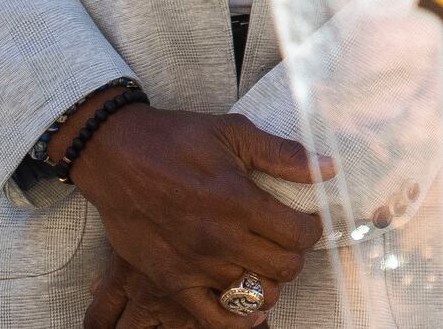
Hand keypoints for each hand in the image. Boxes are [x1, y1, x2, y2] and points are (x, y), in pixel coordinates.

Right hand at [70, 105, 331, 326]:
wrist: (115, 156)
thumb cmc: (175, 139)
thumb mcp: (233, 132)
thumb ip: (283, 154)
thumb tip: (328, 168)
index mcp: (238, 201)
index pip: (299, 234)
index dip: (313, 228)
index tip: (308, 218)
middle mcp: (218, 239)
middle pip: (284, 267)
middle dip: (295, 253)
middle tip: (287, 237)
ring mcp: (193, 265)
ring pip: (256, 294)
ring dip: (271, 280)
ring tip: (266, 260)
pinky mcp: (170, 280)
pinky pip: (213, 318)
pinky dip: (238, 318)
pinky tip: (251, 306)